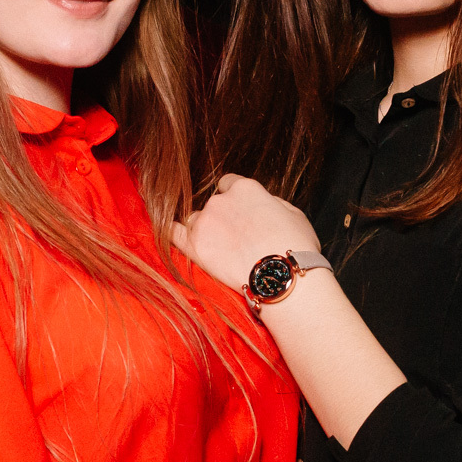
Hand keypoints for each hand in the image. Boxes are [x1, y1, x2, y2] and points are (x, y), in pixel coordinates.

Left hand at [172, 175, 320, 294]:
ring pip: (196, 219)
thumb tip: (264, 204)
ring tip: (219, 248)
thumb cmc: (295, 248)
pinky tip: (166, 228)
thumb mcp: (295, 214)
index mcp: (245, 188)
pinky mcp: (193, 246)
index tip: (241, 211)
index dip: (235, 199)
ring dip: (205, 229)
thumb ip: (272, 203)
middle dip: (222, 217)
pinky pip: (172, 232)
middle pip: (214, 203)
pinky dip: (168, 229)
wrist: (281, 278)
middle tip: (237, 238)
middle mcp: (221, 200)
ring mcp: (204, 222)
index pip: (230, 184)